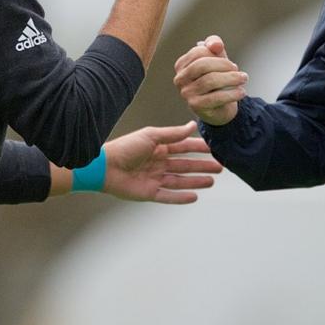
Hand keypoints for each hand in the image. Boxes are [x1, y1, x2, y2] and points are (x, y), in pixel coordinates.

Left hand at [103, 122, 222, 203]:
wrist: (105, 167)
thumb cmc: (125, 148)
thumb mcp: (151, 135)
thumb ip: (173, 133)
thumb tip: (191, 126)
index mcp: (158, 147)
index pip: (183, 147)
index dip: (198, 148)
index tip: (213, 149)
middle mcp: (158, 163)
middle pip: (185, 165)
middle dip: (202, 166)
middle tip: (219, 167)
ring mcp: (154, 178)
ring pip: (180, 181)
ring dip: (196, 181)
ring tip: (211, 181)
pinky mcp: (149, 192)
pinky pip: (169, 196)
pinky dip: (181, 197)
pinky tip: (194, 197)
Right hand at [173, 35, 246, 125]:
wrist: (219, 107)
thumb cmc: (217, 79)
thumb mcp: (217, 59)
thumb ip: (215, 46)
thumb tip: (216, 44)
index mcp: (182, 65)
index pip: (198, 52)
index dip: (217, 55)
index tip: (231, 64)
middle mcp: (180, 79)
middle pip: (202, 65)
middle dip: (223, 65)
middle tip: (237, 69)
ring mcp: (186, 93)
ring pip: (209, 81)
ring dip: (231, 78)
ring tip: (243, 79)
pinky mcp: (195, 106)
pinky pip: (215, 97)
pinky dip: (231, 94)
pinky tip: (242, 92)